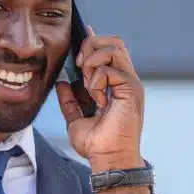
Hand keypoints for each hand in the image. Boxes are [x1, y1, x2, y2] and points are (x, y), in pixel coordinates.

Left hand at [54, 27, 144, 172]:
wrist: (109, 160)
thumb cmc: (99, 146)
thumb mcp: (76, 120)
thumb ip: (70, 101)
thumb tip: (62, 84)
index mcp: (116, 85)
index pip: (110, 50)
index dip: (95, 39)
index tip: (83, 33)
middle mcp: (126, 80)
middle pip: (114, 41)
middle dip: (91, 46)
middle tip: (79, 66)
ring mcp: (130, 83)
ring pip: (113, 48)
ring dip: (93, 63)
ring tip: (89, 86)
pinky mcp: (131, 88)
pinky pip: (109, 69)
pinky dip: (96, 82)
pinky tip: (98, 100)